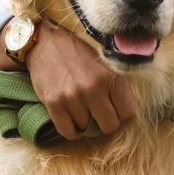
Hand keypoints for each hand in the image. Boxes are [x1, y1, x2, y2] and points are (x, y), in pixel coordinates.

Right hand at [26, 18, 135, 138]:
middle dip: (105, 122)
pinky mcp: (54, 103)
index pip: (127, 112)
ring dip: (85, 123)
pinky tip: (72, 121)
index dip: (121, 113)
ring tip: (81, 109)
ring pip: (87, 129)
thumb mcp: (105, 63)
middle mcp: (92, 88)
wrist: (46, 42)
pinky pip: (67, 132)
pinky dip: (71, 131)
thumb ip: (116, 85)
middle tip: (98, 114)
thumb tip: (124, 113)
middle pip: (109, 126)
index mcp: (110, 77)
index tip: (113, 108)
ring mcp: (72, 97)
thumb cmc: (78, 53)